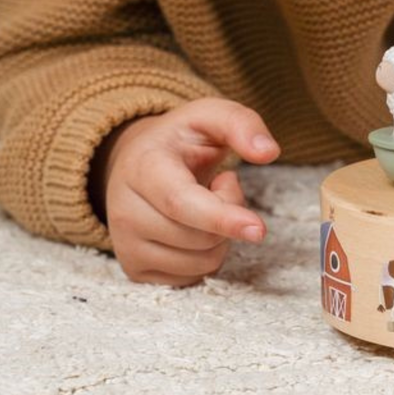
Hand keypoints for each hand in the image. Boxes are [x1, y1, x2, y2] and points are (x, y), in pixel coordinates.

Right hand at [89, 98, 279, 285]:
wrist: (139, 162)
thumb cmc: (180, 140)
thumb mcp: (210, 116)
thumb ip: (242, 124)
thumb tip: (269, 152)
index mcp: (143, 168)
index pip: (182, 203)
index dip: (221, 217)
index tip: (258, 229)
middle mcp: (124, 210)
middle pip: (200, 237)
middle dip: (229, 214)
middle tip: (219, 184)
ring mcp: (125, 244)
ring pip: (201, 262)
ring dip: (219, 237)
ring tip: (202, 203)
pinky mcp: (134, 270)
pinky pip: (192, 278)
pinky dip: (205, 255)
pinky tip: (191, 227)